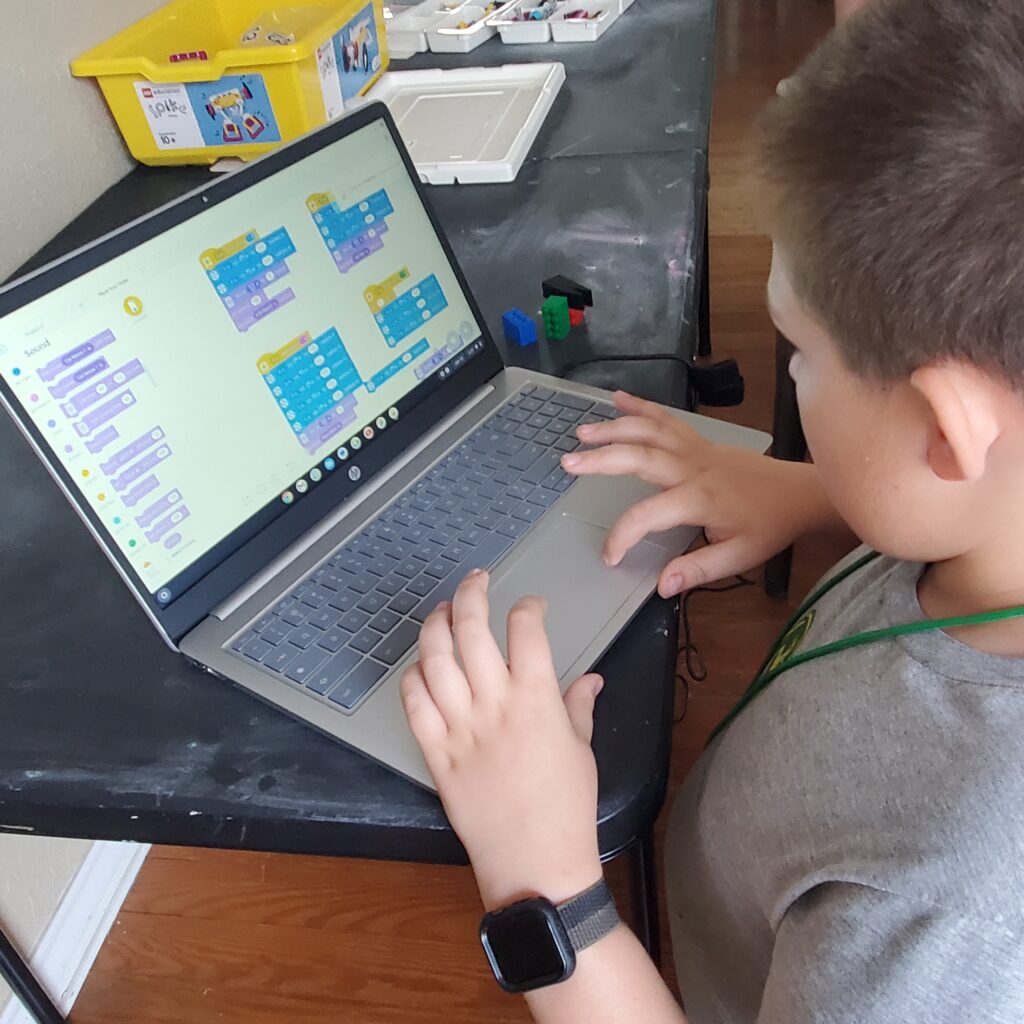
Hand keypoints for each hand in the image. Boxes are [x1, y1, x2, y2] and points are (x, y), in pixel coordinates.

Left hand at [400, 570, 603, 911]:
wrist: (536, 863)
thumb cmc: (567, 808)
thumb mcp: (582, 750)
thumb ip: (580, 705)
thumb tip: (591, 678)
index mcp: (537, 699)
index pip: (527, 629)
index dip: (528, 606)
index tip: (530, 605)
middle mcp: (494, 704)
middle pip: (471, 628)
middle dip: (471, 593)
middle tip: (475, 582)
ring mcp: (460, 728)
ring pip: (434, 658)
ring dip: (434, 625)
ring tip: (441, 612)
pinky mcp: (436, 753)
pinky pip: (414, 704)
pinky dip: (413, 677)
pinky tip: (421, 666)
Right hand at [561, 391, 836, 595]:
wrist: (801, 492)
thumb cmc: (770, 525)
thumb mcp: (741, 556)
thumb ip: (699, 570)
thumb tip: (661, 585)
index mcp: (700, 498)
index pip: (648, 514)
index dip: (623, 536)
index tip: (609, 556)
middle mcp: (693, 468)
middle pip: (640, 456)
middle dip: (602, 459)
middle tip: (569, 462)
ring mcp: (696, 450)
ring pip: (649, 431)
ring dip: (614, 428)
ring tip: (582, 432)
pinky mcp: (700, 442)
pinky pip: (667, 420)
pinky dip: (642, 407)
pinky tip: (619, 399)